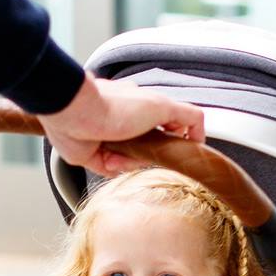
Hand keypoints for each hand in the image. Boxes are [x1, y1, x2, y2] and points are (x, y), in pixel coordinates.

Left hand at [37, 73, 204, 176]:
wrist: (76, 114)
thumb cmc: (114, 105)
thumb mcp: (162, 105)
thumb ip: (187, 116)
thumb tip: (199, 134)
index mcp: (144, 107)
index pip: (171, 126)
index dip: (177, 139)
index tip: (183, 148)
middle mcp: (129, 124)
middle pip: (154, 150)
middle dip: (152, 153)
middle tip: (148, 150)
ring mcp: (114, 140)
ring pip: (135, 163)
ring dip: (130, 160)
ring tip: (120, 149)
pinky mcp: (97, 156)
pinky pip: (114, 170)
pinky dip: (113, 165)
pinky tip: (107, 155)